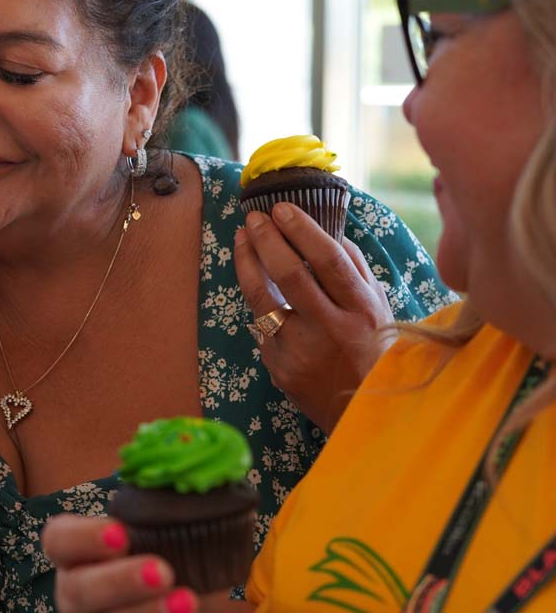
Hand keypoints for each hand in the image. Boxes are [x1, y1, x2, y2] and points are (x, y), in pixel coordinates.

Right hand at [43, 515, 198, 612]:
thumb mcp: (158, 534)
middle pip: (79, 589)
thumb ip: (169, 512)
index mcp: (76, 552)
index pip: (59, 539)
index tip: (121, 533)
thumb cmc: (162, 556)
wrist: (177, 599)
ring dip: (146, 611)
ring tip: (188, 600)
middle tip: (162, 570)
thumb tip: (208, 478)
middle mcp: (75, 589)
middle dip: (120, 581)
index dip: (84, 537)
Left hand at [234, 203, 393, 431]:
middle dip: (267, 240)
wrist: (365, 412)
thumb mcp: (378, 308)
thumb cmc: (375, 350)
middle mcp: (331, 330)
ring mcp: (301, 352)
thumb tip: (329, 231)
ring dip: (247, 263)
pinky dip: (258, 301)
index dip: (303, 231)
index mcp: (361, 311)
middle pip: (290, 276)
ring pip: (262, 299)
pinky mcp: (279, 369)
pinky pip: (262, 326)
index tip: (282, 208)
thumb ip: (355, 269)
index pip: (329, 262)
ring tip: (242, 238)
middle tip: (255, 218)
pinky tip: (254, 280)